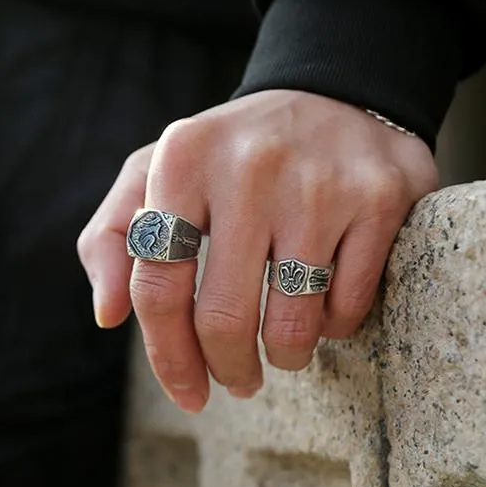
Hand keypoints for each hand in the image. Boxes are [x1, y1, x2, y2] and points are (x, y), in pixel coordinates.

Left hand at [78, 90, 437, 412]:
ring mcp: (319, 183)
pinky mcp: (378, 199)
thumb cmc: (237, 152)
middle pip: (224, 318)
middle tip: (240, 380)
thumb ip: (115, 233)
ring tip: (285, 348)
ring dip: (285, 356)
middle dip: (230, 369)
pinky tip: (325, 304)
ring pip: (292, 324)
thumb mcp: (162, 169)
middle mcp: (250, 166)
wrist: (335, 94)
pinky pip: (347, 306)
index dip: (168, 357)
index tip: (189, 392)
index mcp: (183, 158)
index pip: (156, 286)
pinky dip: (333, 325)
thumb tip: (107, 316)